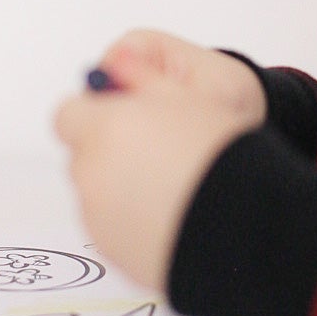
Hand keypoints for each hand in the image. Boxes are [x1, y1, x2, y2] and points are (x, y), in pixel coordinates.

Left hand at [54, 38, 265, 290]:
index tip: (126, 118)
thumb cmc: (219, 151)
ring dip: (122, 186)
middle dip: (111, 151)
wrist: (247, 223)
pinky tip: (174, 214)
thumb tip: (114, 62)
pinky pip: (114, 228)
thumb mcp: (185, 93)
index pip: (70, 114)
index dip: (96, 114)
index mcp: (102, 129)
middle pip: (85, 155)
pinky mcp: (112, 252)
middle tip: (159, 151)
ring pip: (98, 194)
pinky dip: (133, 220)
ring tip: (174, 186)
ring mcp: (97, 218)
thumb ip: (140, 74)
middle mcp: (90, 173)